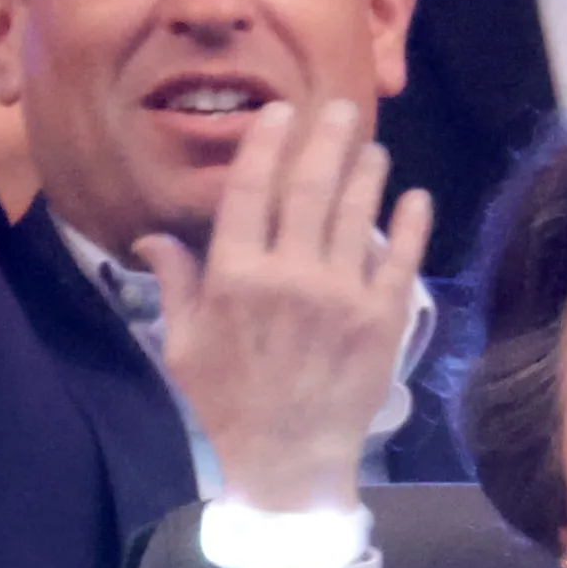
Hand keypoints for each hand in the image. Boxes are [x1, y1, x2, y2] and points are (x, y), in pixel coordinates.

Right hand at [145, 99, 432, 516]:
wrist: (288, 459)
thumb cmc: (229, 403)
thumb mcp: (184, 346)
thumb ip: (176, 285)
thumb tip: (151, 237)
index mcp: (236, 278)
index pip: (249, 193)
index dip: (265, 146)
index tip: (280, 113)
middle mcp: (289, 275)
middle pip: (310, 189)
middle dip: (326, 140)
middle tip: (340, 107)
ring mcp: (341, 294)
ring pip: (357, 214)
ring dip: (367, 173)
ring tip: (374, 148)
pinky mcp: (382, 317)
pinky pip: (400, 259)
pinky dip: (410, 224)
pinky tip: (415, 197)